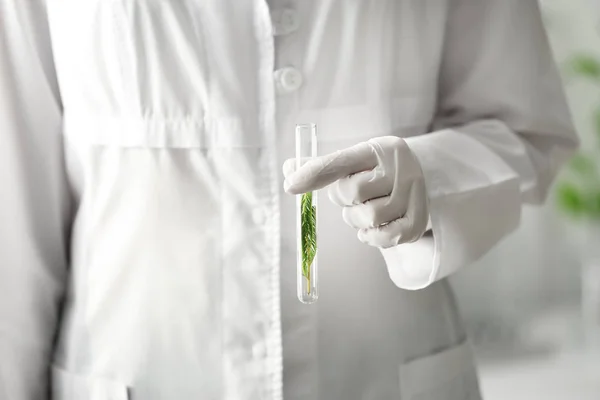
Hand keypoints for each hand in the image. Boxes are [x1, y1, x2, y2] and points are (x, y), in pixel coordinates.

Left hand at [283, 136, 428, 247]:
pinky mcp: (417, 221)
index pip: (342, 160)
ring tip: (363, 209)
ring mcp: (413, 195)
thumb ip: (322, 166)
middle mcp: (400, 168)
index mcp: (379, 149)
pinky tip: (371, 227)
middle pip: (352, 192)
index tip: (290, 185)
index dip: (314, 173)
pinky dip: (370, 236)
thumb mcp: (354, 161)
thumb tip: (288, 169)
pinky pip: (384, 237)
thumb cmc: (377, 171)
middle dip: (343, 199)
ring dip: (355, 218)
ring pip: (368, 216)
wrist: (422, 179)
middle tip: (353, 195)